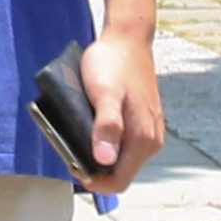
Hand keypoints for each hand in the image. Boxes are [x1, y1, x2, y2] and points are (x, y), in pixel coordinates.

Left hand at [78, 25, 163, 194]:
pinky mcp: (143, 123)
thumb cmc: (114, 63)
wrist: (127, 38)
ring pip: (120, 160)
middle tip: (69, 146)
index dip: (93, 181)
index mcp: (144, 139)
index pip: (119, 181)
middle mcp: (151, 140)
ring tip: (77, 134)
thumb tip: (104, 160)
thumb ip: (106, 126)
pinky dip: (104, 142)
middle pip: (119, 173)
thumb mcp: (105, 93)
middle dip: (93, 167)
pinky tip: (90, 125)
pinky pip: (122, 144)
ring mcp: (148, 132)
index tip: (72, 164)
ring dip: (98, 154)